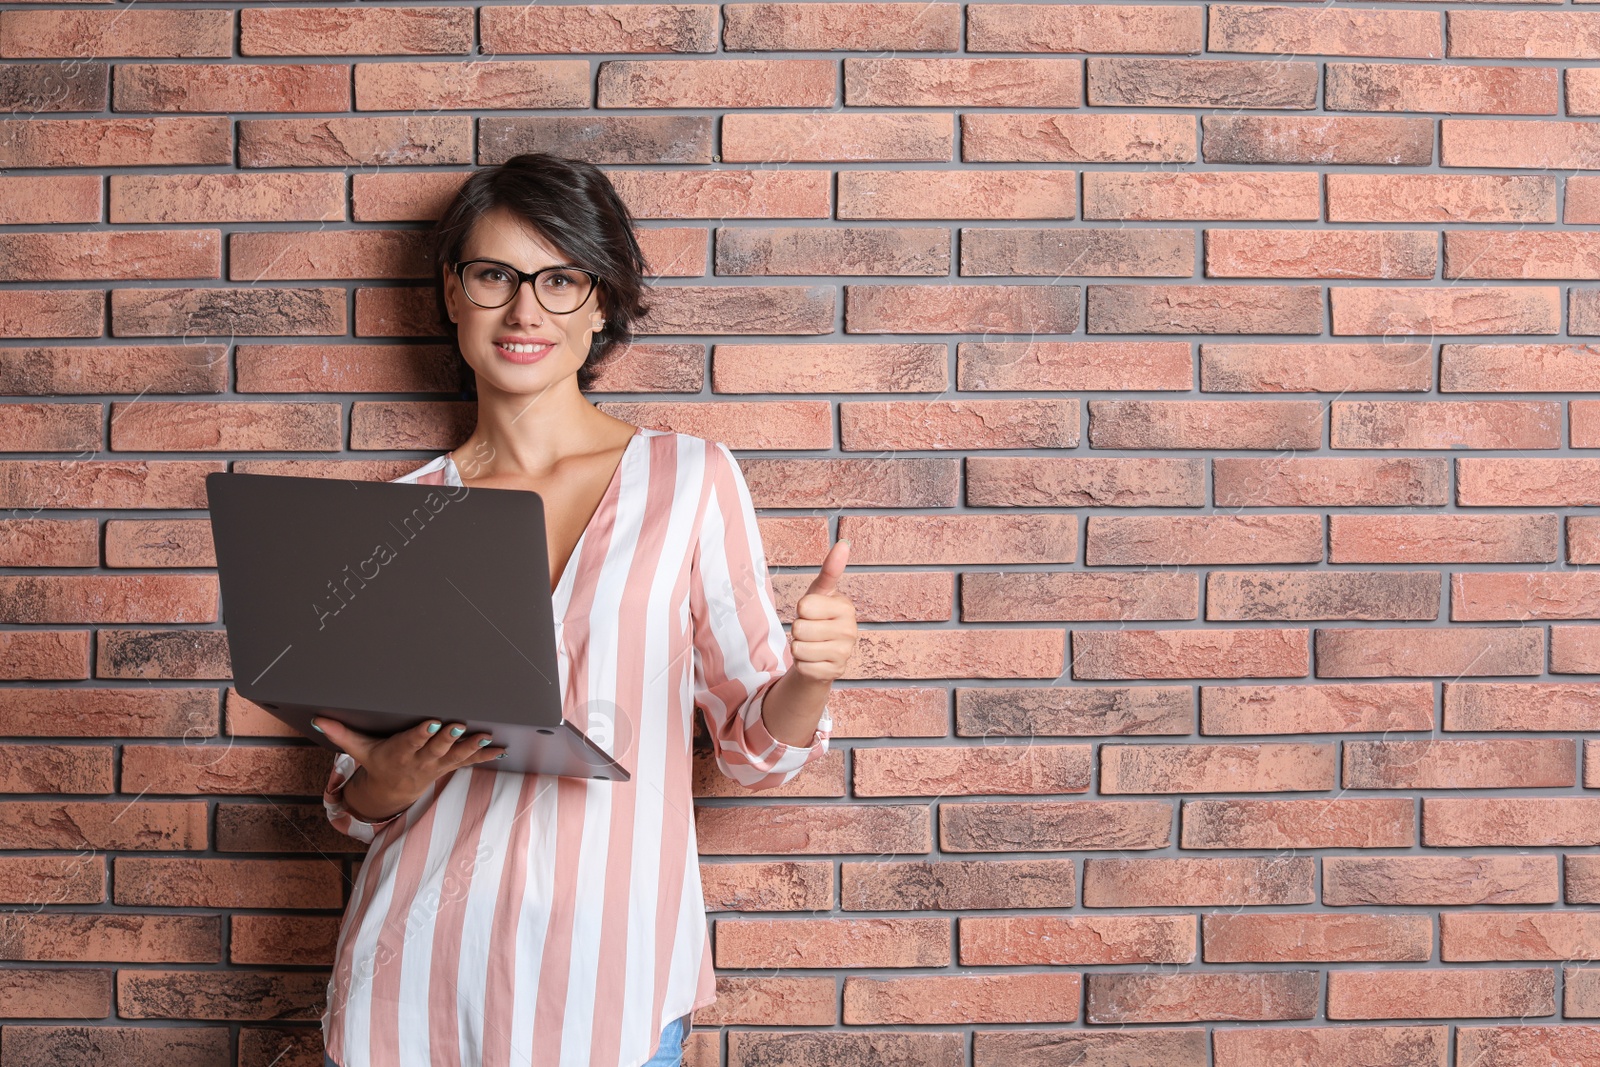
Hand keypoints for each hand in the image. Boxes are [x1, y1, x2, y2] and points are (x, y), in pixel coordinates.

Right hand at [312, 716, 505, 822]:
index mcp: (398, 753)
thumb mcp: (359, 751)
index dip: (422, 733)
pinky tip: (500, 749)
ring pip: (456, 757)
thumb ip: (341, 734)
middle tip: (460, 724)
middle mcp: (420, 761)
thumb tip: (318, 720)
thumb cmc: (378, 762)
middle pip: (436, 749)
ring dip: (472, 747)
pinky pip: (469, 762)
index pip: (410, 742)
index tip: (433, 722)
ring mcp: (436, 766)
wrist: (392, 791)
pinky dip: (485, 756)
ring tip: (486, 736)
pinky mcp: (448, 767)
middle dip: (449, 738)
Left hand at [788, 538, 857, 683]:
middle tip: (810, 631)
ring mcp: (845, 654)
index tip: (812, 611)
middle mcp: (850, 630)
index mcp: (846, 607)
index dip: (801, 609)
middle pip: (799, 628)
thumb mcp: (819, 594)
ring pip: (799, 648)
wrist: (820, 654)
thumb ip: (830, 570)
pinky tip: (815, 660)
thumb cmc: (818, 618)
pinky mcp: (835, 673)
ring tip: (812, 645)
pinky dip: (803, 664)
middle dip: (798, 630)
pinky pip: (803, 666)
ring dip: (799, 647)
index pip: (804, 606)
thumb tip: (844, 543)